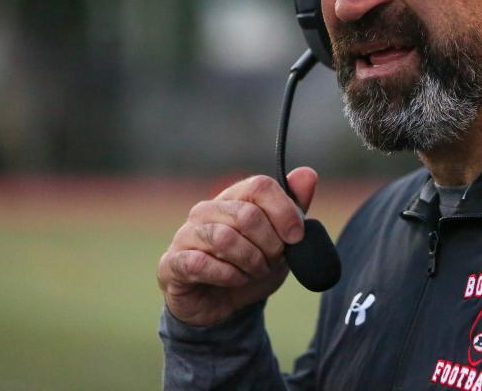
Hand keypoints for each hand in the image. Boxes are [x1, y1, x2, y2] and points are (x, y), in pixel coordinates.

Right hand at [157, 167, 316, 326]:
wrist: (222, 306)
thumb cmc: (250, 266)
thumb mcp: (280, 241)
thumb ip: (294, 209)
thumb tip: (308, 174)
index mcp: (234, 198)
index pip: (260, 186)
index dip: (284, 211)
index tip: (296, 237)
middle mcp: (207, 210)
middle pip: (247, 215)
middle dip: (269, 245)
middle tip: (272, 261)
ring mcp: (187, 234)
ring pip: (225, 238)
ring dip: (250, 262)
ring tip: (254, 272)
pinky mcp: (173, 263)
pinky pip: (201, 263)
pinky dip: (228, 276)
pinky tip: (235, 280)